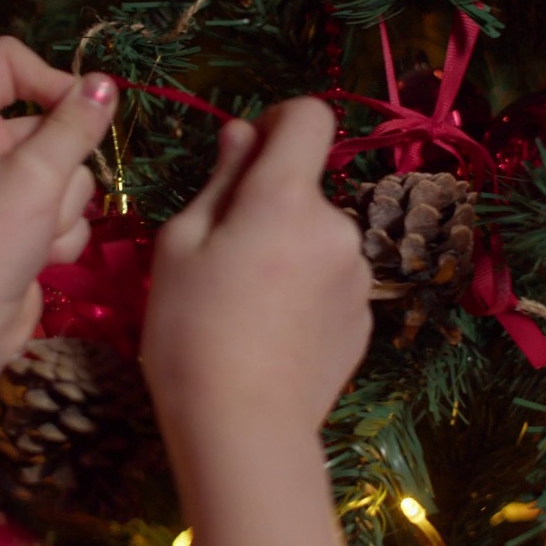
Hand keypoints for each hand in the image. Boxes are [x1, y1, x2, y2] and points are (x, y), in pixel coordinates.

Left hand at [0, 36, 117, 368]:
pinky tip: (40, 259)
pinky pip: (63, 211)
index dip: (51, 79)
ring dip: (64, 209)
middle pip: (50, 121)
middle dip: (63, 166)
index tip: (82, 112)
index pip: (9, 60)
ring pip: (67, 172)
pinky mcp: (20, 225)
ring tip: (35, 236)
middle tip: (43, 198)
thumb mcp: (35, 177)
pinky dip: (60, 236)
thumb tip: (107, 83)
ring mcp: (0, 188)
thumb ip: (75, 126)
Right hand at [141, 98, 371, 439]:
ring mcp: (357, 275)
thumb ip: (220, 180)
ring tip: (243, 304)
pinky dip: (304, 289)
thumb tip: (243, 134)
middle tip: (219, 257)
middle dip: (267, 205)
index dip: (278, 121)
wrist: (241, 428)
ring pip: (315, 237)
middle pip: (304, 188)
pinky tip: (272, 332)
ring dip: (286, 249)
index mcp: (287, 198)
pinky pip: (329, 280)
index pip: (310, 116)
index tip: (248, 153)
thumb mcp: (181, 244)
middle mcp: (337, 226)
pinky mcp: (365, 318)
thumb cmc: (190, 330)